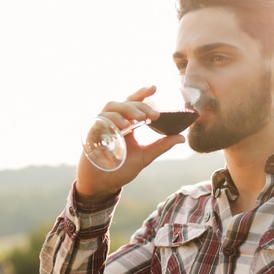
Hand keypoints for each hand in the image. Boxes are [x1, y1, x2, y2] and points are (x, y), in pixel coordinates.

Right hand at [76, 85, 184, 202]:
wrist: (102, 185)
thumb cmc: (120, 169)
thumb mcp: (145, 156)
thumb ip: (161, 146)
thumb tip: (182, 138)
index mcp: (126, 124)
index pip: (133, 103)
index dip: (142, 94)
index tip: (154, 88)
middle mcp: (114, 121)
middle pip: (126, 103)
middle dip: (140, 106)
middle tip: (154, 114)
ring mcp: (102, 126)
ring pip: (112, 107)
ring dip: (127, 110)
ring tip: (140, 119)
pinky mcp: (92, 133)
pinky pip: (100, 120)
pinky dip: (112, 120)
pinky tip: (124, 126)